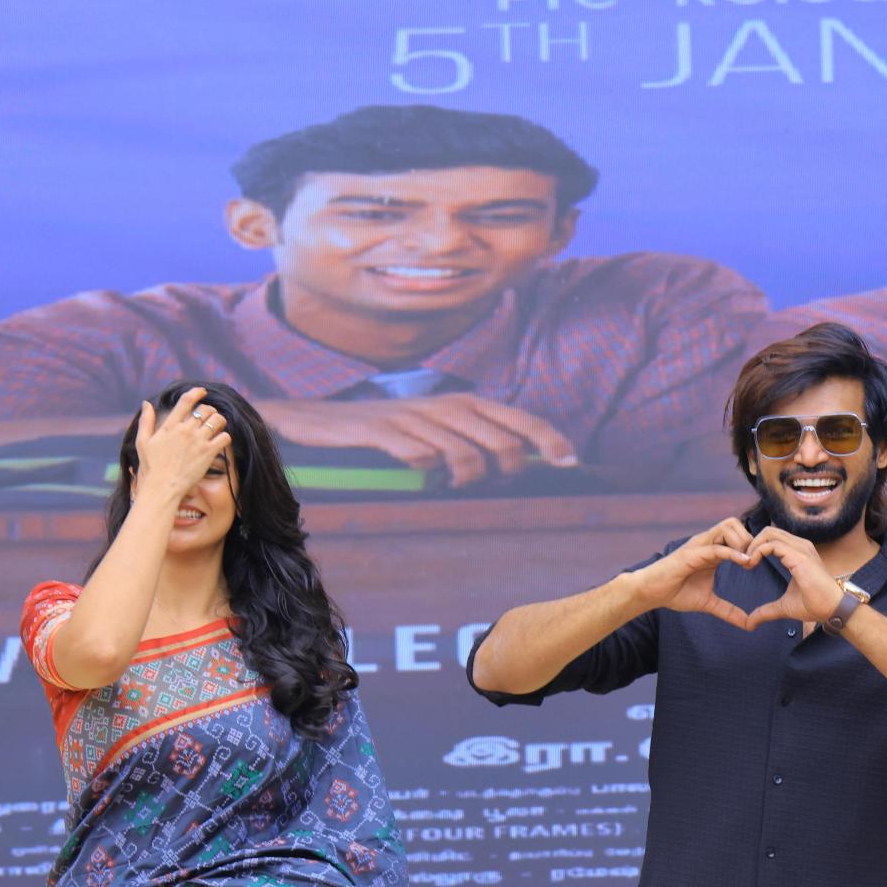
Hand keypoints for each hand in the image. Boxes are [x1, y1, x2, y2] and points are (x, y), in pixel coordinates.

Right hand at [134, 386, 231, 506]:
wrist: (162, 487)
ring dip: (219, 421)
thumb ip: (146, 421)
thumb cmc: (151, 467)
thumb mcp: (143, 442)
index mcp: (171, 425)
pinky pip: (225, 437)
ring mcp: (198, 441)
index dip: (197, 392)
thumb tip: (146, 403)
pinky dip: (225, 437)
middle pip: (206, 409)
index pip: (187, 401)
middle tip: (209, 417)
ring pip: (218, 420)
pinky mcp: (208, 453)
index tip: (203, 392)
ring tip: (217, 427)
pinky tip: (220, 441)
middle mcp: (186, 430)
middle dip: (209, 411)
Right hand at [256, 396, 578, 487]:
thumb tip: (516, 461)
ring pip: (461, 448)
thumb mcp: (431, 427)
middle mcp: (440, 405)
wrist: (317, 420)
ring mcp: (409, 417)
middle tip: (497, 480)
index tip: (569, 460)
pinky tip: (421, 472)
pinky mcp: (378, 432)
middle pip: (496, 436)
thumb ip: (471, 439)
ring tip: (457, 483)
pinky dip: (426, 465)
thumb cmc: (382, 429)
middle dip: (510, 463)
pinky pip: (415, 452)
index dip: (545, 438)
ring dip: (469, 473)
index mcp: (458, 403)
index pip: (514, 416)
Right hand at [624, 518, 759, 627]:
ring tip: (747, 563)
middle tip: (753, 563)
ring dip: (742, 543)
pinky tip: (744, 564)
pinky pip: (717, 547)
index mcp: (712, 550)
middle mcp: (707, 543)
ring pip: (728, 527)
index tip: (757, 565)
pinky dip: (733, 553)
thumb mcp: (708, 603)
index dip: (751, 546)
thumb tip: (748, 625)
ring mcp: (699, 546)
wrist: (650, 592)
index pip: (737, 534)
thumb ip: (728, 611)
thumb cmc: (675, 593)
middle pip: (735, 523)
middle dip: (749, 540)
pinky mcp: (692, 554)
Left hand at [743, 526, 843, 628]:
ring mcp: (801, 548)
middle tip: (743, 562)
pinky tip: (751, 564)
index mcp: (798, 552)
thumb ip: (766, 611)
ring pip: (769, 533)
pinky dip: (758, 551)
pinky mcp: (799, 556)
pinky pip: (772, 545)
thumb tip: (750, 623)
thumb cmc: (814, 605)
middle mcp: (800, 546)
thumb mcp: (783, 607)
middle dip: (751, 543)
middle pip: (769, 531)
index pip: (772, 538)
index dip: (756, 547)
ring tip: (746, 563)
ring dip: (753, 546)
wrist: (832, 609)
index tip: (747, 565)